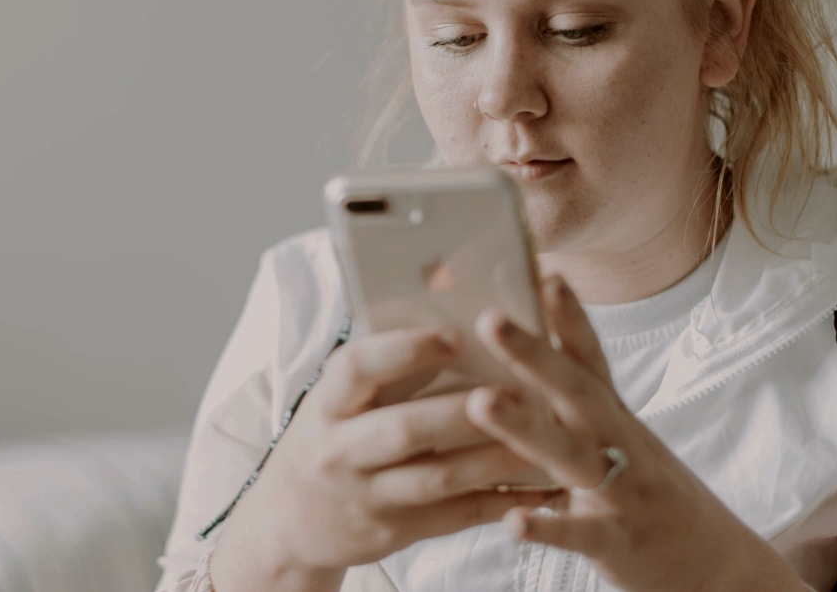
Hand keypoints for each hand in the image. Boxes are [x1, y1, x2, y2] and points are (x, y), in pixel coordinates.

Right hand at [210, 327, 555, 589]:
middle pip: (407, 428)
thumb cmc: (330, 438)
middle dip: (466, 410)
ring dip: (497, 455)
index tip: (455, 334)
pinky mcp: (396, 532)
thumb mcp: (336, 399)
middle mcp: (340, 452)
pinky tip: (543, 485)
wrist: (290, 523)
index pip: (356, 368)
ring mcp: (368, 497)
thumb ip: (384, 365)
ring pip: (440, 477)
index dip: (406, 350)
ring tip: (546, 432)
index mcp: (326, 404)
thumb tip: (452, 305)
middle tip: (521, 388)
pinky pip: (457, 516)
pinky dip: (503, 499)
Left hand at [466, 276, 804, 591]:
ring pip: (572, 456)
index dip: (569, 316)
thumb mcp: (621, 442)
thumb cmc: (651, 495)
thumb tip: (527, 361)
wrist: (716, 566)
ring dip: (526, 428)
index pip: (591, 359)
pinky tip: (513, 520)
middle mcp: (622, 446)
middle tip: (490, 319)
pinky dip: (549, 526)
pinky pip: (582, 534)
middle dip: (534, 354)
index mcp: (616, 419)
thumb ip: (576, 408)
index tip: (543, 272)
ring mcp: (623, 494)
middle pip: (578, 393)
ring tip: (482, 401)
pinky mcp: (620, 544)